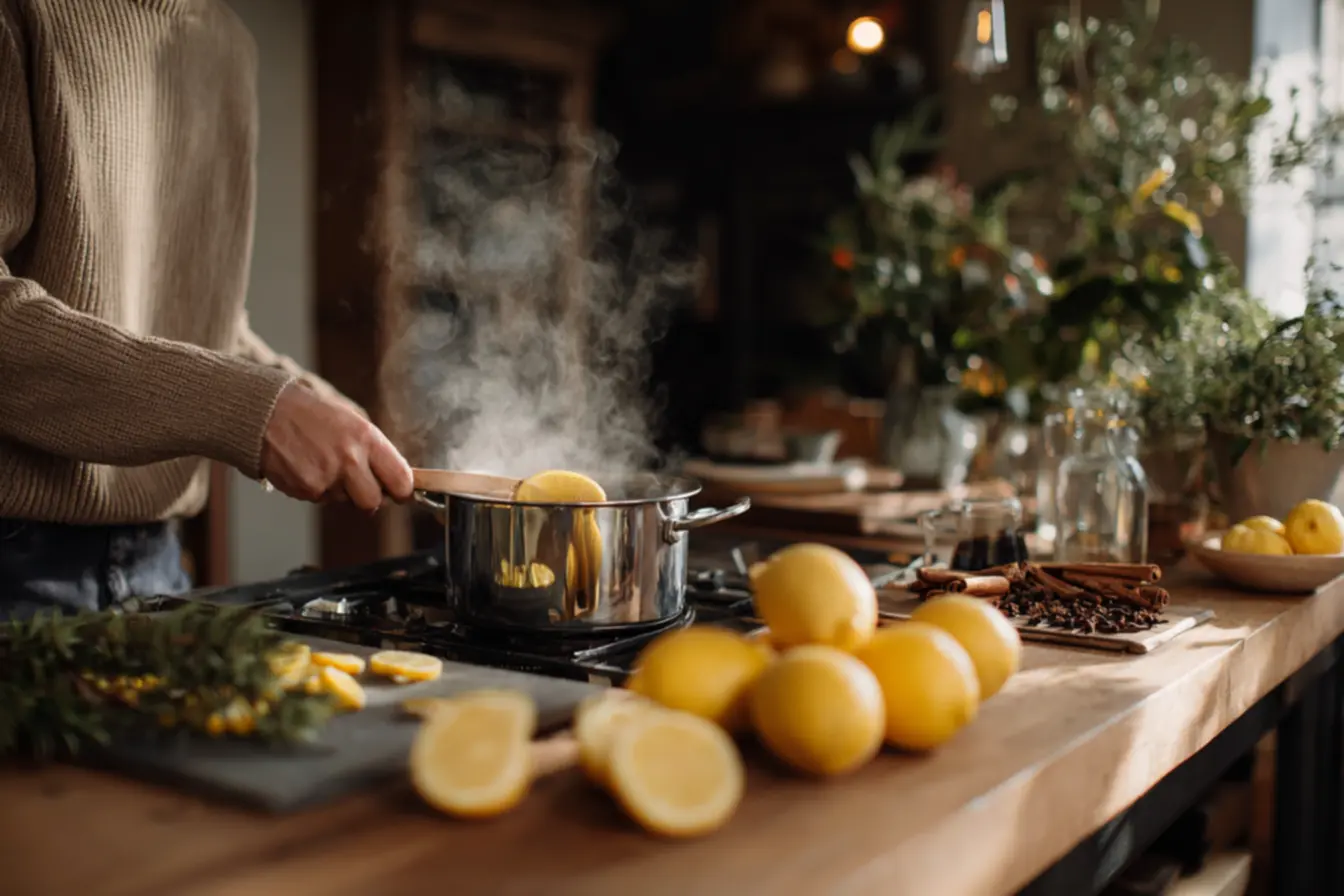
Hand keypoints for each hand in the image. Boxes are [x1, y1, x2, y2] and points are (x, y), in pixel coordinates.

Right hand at [259, 383, 413, 511]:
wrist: (267, 413)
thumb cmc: (313, 414)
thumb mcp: (353, 421)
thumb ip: (374, 450)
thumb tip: (395, 477)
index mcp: (367, 439)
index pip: (401, 479)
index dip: (403, 490)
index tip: (400, 492)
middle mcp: (350, 460)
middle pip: (373, 501)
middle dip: (369, 497)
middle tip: (360, 483)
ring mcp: (327, 477)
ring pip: (345, 500)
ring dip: (339, 489)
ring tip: (323, 462)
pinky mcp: (307, 490)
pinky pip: (321, 499)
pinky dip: (317, 488)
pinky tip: (307, 466)